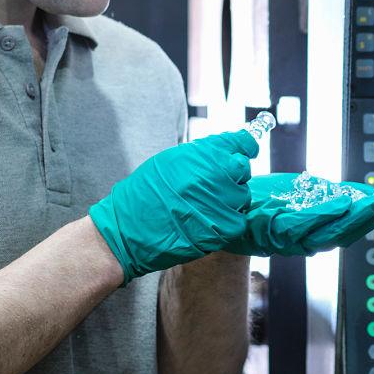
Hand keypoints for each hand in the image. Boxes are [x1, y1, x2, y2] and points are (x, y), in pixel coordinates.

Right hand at [88, 129, 256, 282]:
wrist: (128, 229)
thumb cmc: (144, 193)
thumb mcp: (170, 161)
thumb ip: (202, 154)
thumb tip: (226, 148)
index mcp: (205, 153)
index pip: (242, 144)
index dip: (244, 148)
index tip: (244, 151)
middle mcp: (218, 174)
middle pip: (244, 169)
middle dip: (233, 175)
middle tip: (213, 186)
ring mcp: (223, 202)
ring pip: (242, 196)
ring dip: (230, 200)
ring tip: (203, 206)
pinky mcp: (224, 228)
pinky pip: (238, 220)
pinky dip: (227, 222)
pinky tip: (206, 222)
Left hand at [230, 175, 373, 256]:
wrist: (225, 207)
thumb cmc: (264, 201)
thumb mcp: (306, 192)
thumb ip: (334, 195)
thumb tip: (366, 193)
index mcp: (321, 228)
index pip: (358, 222)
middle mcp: (310, 238)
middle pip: (351, 229)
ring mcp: (293, 237)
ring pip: (331, 230)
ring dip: (358, 215)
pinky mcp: (274, 231)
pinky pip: (302, 225)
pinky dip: (324, 214)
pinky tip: (342, 202)